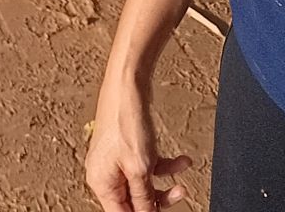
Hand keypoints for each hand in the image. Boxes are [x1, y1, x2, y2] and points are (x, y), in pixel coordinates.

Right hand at [86, 74, 191, 210]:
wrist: (128, 84)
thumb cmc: (126, 120)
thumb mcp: (140, 168)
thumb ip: (144, 197)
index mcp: (102, 182)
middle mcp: (106, 173)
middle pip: (134, 201)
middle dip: (158, 201)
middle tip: (178, 196)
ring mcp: (117, 159)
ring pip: (144, 183)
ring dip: (165, 182)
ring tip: (182, 178)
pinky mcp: (128, 147)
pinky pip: (147, 165)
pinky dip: (164, 165)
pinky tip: (180, 161)